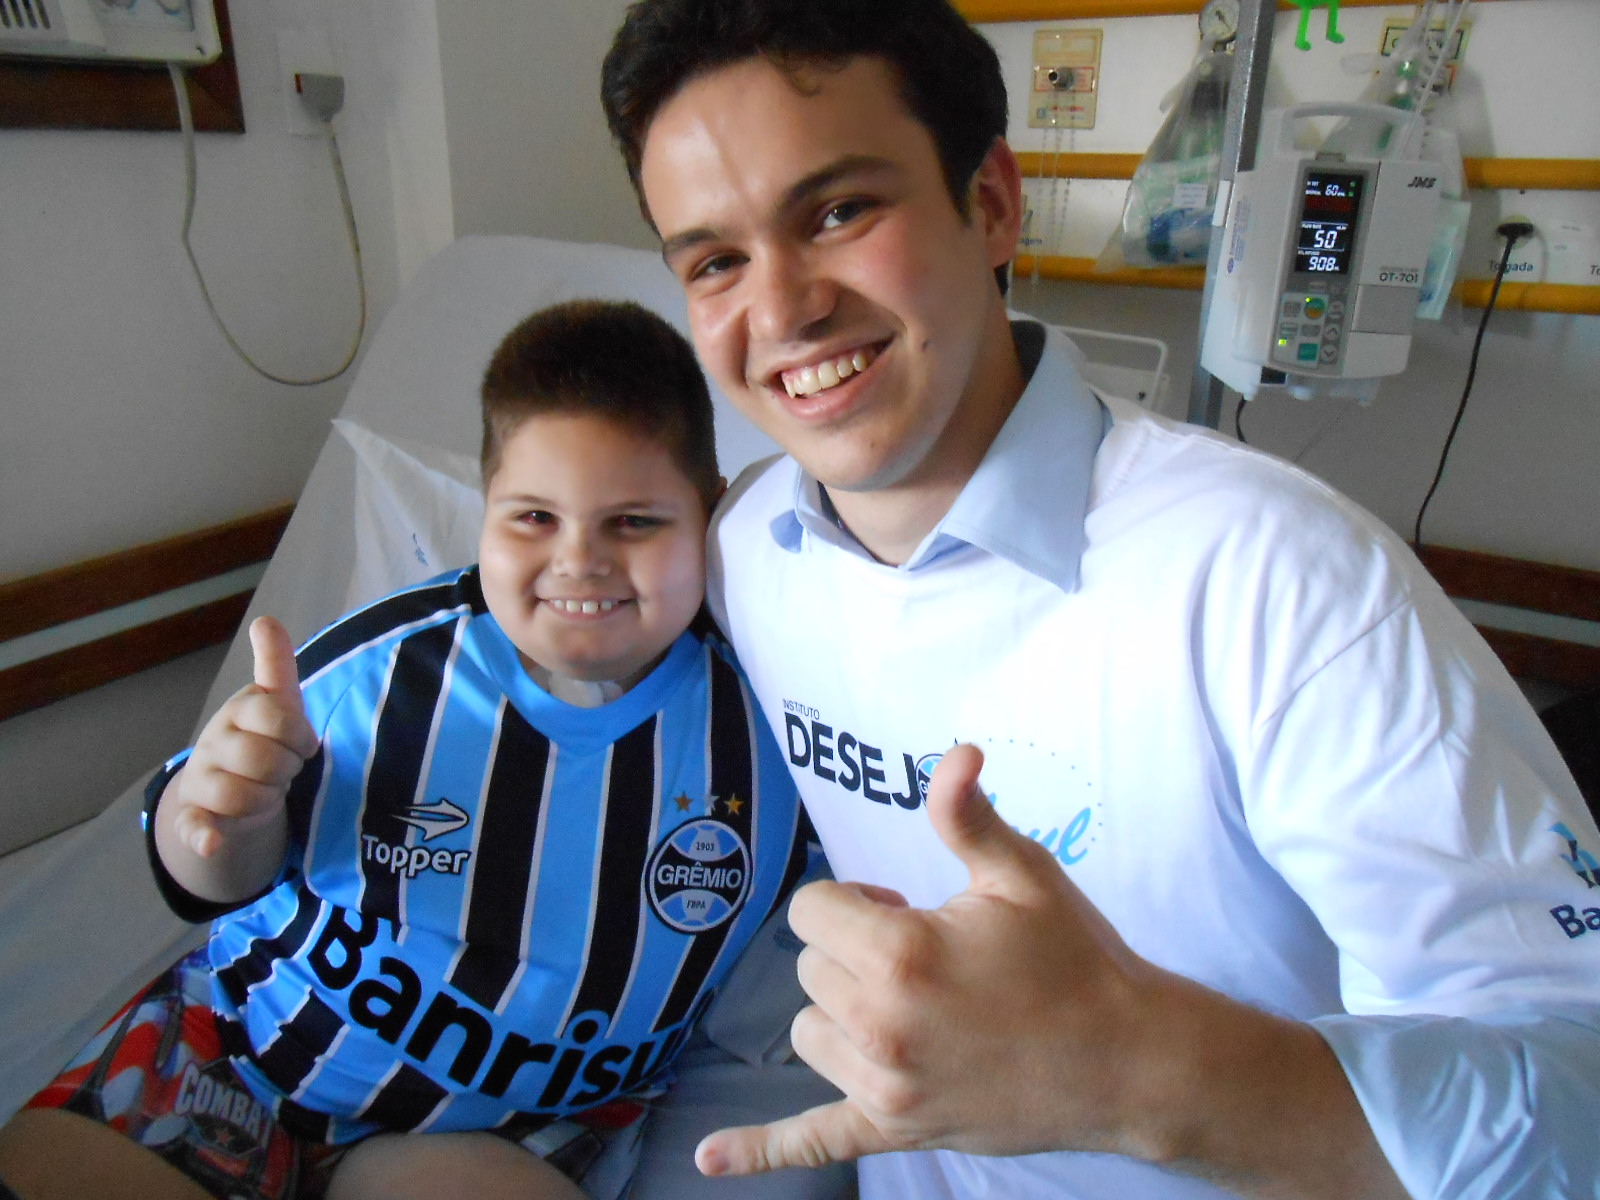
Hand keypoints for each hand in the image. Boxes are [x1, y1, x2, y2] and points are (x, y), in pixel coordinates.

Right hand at [168, 616, 317, 858]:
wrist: (229, 786)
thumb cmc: (262, 737)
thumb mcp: (275, 700)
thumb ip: (276, 662)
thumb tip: (264, 619)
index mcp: (239, 710)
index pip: (279, 717)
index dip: (301, 736)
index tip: (302, 742)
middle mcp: (214, 741)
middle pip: (266, 760)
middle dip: (286, 770)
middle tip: (282, 769)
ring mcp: (201, 778)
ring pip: (245, 795)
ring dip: (268, 800)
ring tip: (266, 790)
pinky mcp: (194, 815)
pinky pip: (195, 826)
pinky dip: (204, 835)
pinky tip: (213, 839)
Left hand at [695, 743, 1161, 1175]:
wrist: (1129, 1059)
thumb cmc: (1074, 958)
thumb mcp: (1021, 875)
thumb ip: (967, 816)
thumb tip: (953, 751)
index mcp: (903, 955)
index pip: (812, 909)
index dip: (853, 902)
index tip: (903, 907)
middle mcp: (881, 1024)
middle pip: (809, 966)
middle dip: (851, 950)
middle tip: (922, 954)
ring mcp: (886, 1086)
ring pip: (809, 1030)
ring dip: (842, 1011)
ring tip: (909, 1006)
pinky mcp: (896, 1129)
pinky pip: (811, 1139)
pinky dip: (759, 1151)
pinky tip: (709, 1156)